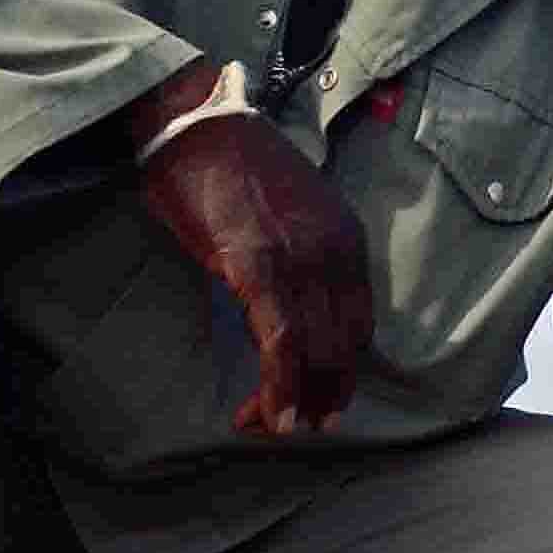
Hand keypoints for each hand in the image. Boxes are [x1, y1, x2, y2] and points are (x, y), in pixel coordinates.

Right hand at [126, 61, 372, 436]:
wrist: (194, 123)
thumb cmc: (230, 171)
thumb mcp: (289, 219)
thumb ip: (301, 263)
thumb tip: (291, 315)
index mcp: (348, 243)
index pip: (358, 327)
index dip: (341, 373)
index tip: (320, 402)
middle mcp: (336, 252)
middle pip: (345, 347)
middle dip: (323, 396)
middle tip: (297, 428)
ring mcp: (299, 258)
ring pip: (316, 352)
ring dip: (298, 400)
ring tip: (276, 430)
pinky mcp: (257, 265)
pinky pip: (280, 340)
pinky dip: (279, 384)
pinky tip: (270, 414)